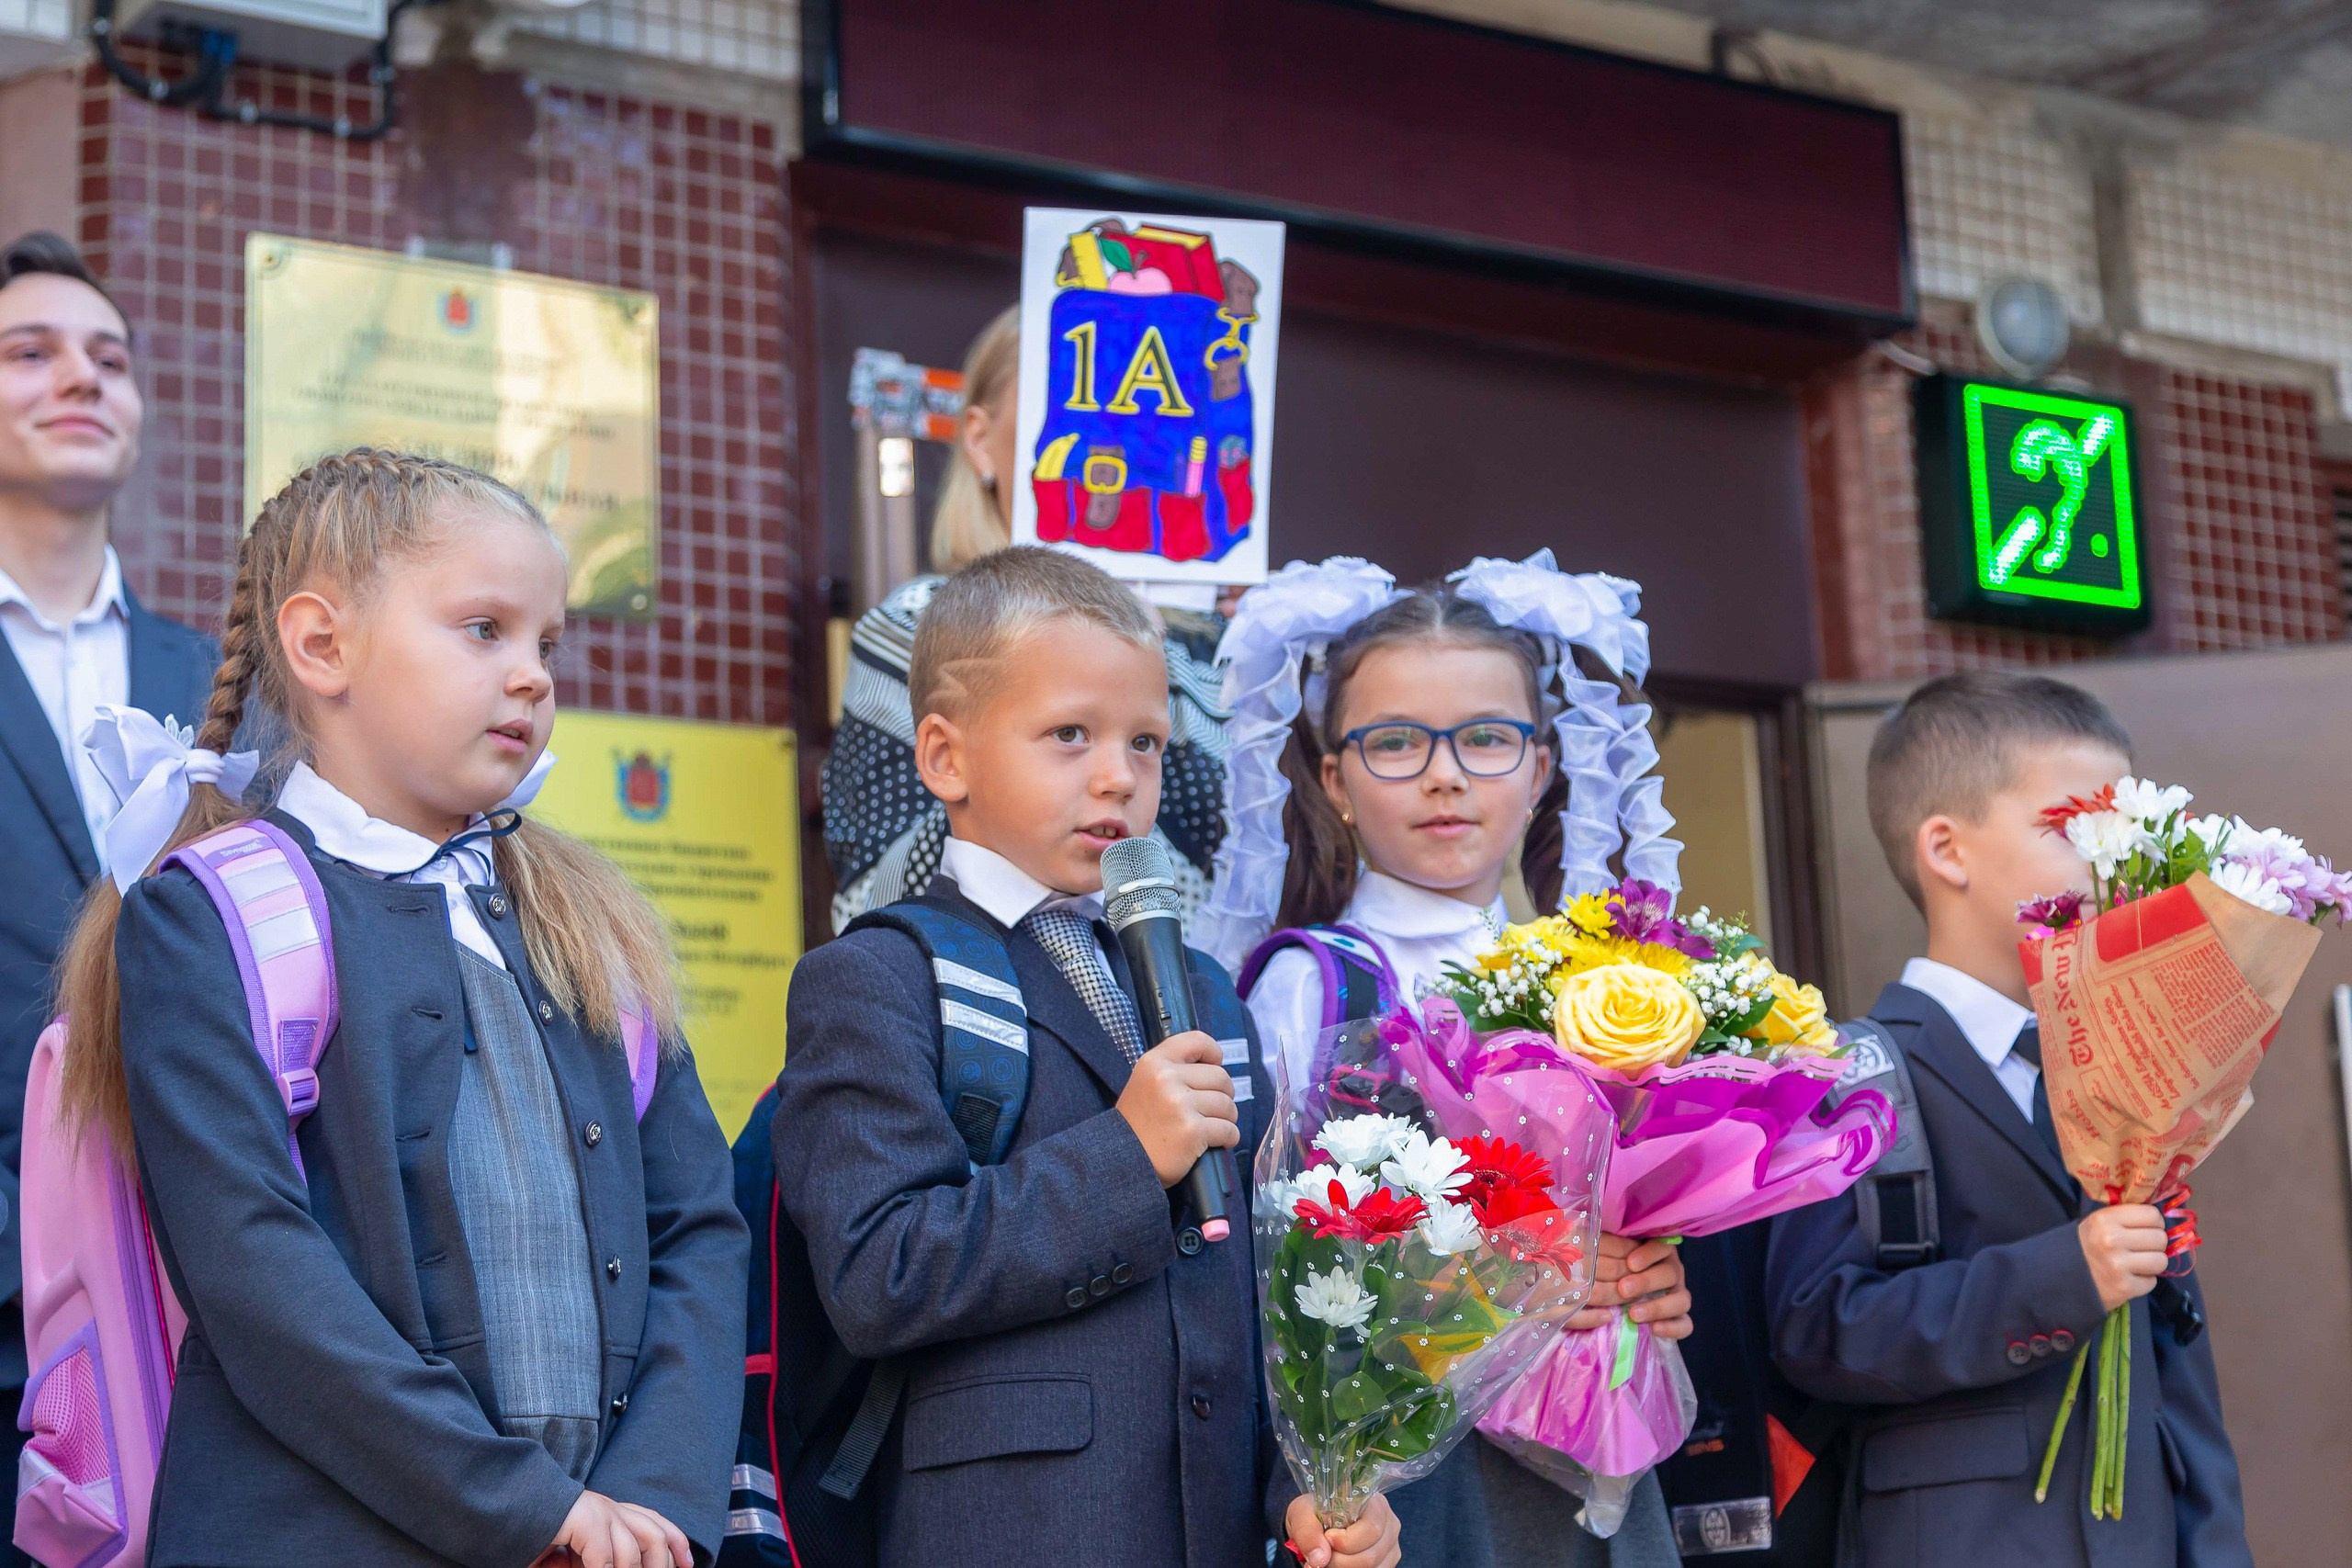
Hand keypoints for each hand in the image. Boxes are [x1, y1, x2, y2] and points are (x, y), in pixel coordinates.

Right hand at [544, 1490, 690, 1567]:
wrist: (502, 1503)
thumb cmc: (530, 1533)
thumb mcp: (571, 1552)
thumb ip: (593, 1559)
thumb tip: (609, 1567)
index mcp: (608, 1511)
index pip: (653, 1522)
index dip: (676, 1542)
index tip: (689, 1565)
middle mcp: (608, 1507)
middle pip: (653, 1535)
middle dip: (662, 1562)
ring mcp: (597, 1511)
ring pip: (632, 1550)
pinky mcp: (583, 1519)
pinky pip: (603, 1557)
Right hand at [1115, 1030, 1238, 1186]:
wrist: (1121, 1161)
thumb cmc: (1138, 1125)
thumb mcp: (1144, 1084)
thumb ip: (1173, 1070)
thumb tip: (1213, 1066)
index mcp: (1154, 1062)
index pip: (1198, 1041)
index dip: (1214, 1054)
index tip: (1214, 1067)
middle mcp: (1166, 1079)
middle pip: (1220, 1077)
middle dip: (1224, 1095)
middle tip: (1212, 1109)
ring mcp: (1179, 1105)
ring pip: (1228, 1105)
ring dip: (1227, 1118)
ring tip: (1212, 1127)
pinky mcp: (1192, 1131)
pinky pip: (1228, 1129)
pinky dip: (1229, 1137)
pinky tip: (1218, 1142)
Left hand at [1286, 1493, 1401, 1567]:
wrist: (1316, 1524)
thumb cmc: (1314, 1513)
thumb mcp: (1302, 1512)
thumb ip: (1307, 1531)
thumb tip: (1319, 1558)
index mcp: (1375, 1504)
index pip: (1371, 1530)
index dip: (1347, 1541)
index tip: (1327, 1538)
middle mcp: (1389, 1526)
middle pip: (1371, 1556)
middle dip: (1339, 1561)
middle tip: (1319, 1558)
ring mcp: (1390, 1548)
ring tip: (1325, 1561)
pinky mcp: (1385, 1564)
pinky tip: (1335, 1565)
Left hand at [1568, 1232, 1691, 1338]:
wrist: (1616, 1301)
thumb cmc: (1605, 1270)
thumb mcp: (1603, 1255)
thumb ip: (1603, 1247)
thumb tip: (1587, 1235)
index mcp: (1657, 1252)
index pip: (1661, 1246)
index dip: (1648, 1254)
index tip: (1630, 1263)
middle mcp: (1671, 1271)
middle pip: (1670, 1272)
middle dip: (1646, 1282)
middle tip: (1623, 1290)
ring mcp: (1677, 1296)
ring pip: (1682, 1299)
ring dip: (1658, 1307)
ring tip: (1633, 1314)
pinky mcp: (1679, 1319)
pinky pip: (1686, 1325)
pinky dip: (1673, 1327)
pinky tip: (1654, 1329)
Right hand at [2079, 1204, 2167, 1312]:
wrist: (2062, 1277)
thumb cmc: (2087, 1246)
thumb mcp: (2099, 1222)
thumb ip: (2126, 1216)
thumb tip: (2159, 1219)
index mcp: (2105, 1219)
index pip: (2152, 1215)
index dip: (2154, 1223)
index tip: (2146, 1229)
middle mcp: (2111, 1240)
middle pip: (2160, 1238)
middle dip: (2155, 1244)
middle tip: (2141, 1248)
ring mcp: (2118, 1265)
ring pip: (2161, 1261)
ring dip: (2152, 1264)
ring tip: (2137, 1264)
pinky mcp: (2124, 1287)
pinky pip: (2152, 1281)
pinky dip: (2144, 1281)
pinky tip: (2129, 1278)